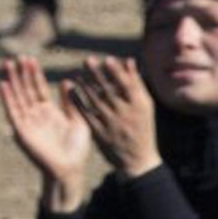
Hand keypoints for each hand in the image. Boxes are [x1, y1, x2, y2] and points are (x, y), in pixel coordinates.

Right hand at [0, 57, 90, 210]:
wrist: (70, 170)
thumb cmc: (77, 149)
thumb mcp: (79, 121)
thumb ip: (72, 102)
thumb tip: (68, 81)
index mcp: (49, 111)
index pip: (39, 88)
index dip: (34, 74)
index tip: (30, 58)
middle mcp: (36, 114)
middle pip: (25, 89)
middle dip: (21, 73)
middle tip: (16, 56)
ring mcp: (28, 122)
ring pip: (17, 97)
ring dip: (11, 80)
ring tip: (7, 64)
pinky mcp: (21, 131)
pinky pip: (13, 112)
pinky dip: (7, 99)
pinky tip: (3, 85)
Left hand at [69, 55, 160, 178]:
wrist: (137, 159)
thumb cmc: (142, 126)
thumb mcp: (145, 106)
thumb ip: (136, 83)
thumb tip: (128, 59)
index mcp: (139, 106)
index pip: (128, 87)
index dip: (117, 73)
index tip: (108, 59)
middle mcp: (126, 115)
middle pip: (110, 92)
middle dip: (99, 76)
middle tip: (87, 59)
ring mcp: (112, 124)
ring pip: (97, 103)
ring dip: (87, 87)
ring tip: (78, 74)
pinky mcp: (100, 133)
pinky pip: (88, 115)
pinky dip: (80, 102)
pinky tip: (72, 90)